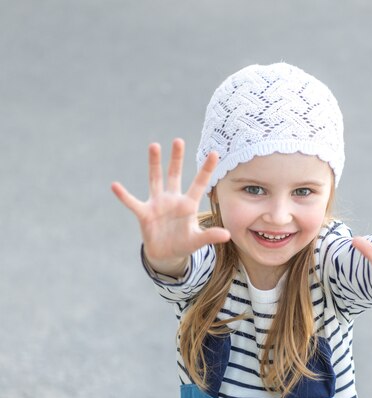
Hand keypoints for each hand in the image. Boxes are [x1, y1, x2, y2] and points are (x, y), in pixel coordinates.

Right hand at [111, 139, 229, 274]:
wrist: (166, 254)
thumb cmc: (183, 244)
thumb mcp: (197, 241)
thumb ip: (210, 236)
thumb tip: (227, 235)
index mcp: (188, 204)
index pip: (199, 184)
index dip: (206, 169)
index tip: (214, 153)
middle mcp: (173, 199)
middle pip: (175, 175)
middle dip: (176, 159)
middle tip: (178, 140)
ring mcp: (157, 204)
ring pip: (155, 180)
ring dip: (154, 164)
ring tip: (154, 146)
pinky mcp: (144, 213)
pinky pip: (132, 202)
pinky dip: (124, 196)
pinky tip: (115, 186)